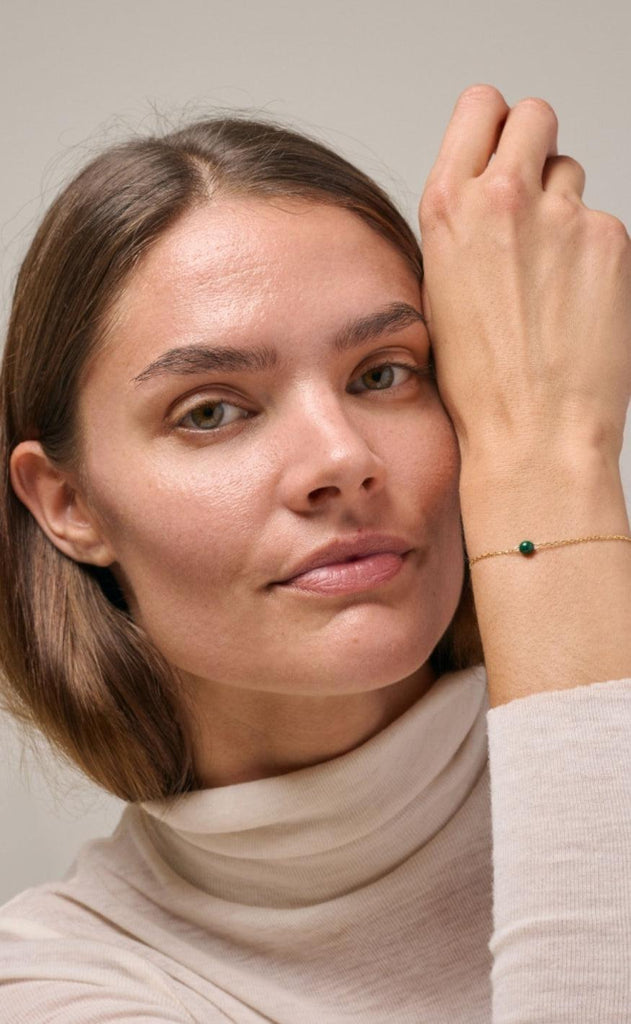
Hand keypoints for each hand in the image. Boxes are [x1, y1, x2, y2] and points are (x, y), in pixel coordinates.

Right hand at [418, 84, 630, 469]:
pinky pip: (602, 223)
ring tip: (550, 272)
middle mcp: (504, 199)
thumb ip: (463, 229)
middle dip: (535, 145)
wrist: (532, 433)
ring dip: (563, 206)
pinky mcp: (611, 240)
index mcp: (449, 208)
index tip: (501, 147)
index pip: (481, 105)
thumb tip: (489, 199)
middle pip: (535, 116)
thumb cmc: (479, 382)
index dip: (495, 124)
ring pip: (571, 173)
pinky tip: (576, 301)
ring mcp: (563, 216)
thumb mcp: (439, 291)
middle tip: (532, 196)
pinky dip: (592, 253)